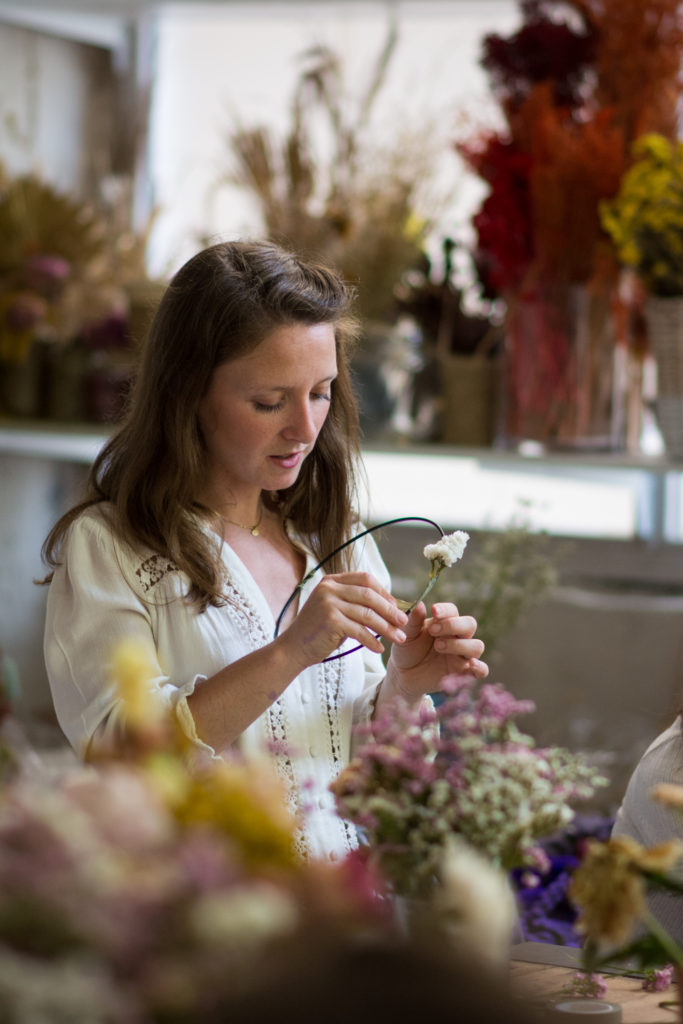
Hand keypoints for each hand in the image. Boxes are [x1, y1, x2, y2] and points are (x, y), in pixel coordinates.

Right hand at [280, 571, 408, 668]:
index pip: (365, 579)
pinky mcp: (330, 620)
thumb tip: (389, 605)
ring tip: (399, 638)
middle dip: (390, 610)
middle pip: (369, 595)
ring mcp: (328, 603)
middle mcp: (329, 588)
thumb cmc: (318, 631)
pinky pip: (359, 631)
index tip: (397, 606)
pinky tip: (380, 648)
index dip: (384, 592)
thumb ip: (355, 603)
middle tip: (404, 622)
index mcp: (332, 581)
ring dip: (386, 628)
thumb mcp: (335, 609)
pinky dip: (372, 640)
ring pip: (367, 614)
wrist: (293, 648)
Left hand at [383, 601, 486, 704]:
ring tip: (438, 646)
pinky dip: (480, 667)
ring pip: (476, 646)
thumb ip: (413, 620)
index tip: (433, 611)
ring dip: (460, 645)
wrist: (403, 674)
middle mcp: (457, 637)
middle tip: (433, 631)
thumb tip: (419, 603)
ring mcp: (461, 655)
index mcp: (444, 623)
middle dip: (454, 625)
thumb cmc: (407, 649)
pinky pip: (481, 671)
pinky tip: (471, 665)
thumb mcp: (407, 634)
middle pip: (469, 625)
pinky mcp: (462, 673)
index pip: (453, 611)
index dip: (445, 610)